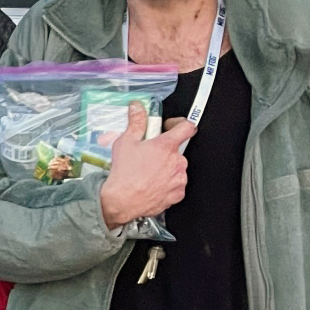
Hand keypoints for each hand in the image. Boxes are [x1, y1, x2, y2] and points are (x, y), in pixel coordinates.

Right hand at [98, 102, 196, 228]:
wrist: (122, 201)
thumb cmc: (124, 174)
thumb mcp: (125, 142)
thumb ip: (136, 122)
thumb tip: (137, 108)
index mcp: (166, 145)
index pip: (187, 127)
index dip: (179, 124)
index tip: (172, 127)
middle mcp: (177, 161)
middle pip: (177, 150)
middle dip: (165, 151)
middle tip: (149, 155)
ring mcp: (179, 178)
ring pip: (177, 167)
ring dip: (167, 168)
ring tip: (149, 172)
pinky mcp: (178, 193)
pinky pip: (176, 184)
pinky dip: (167, 183)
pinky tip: (153, 184)